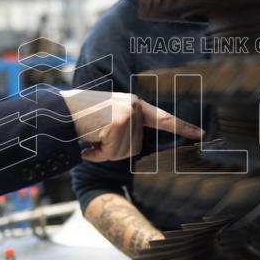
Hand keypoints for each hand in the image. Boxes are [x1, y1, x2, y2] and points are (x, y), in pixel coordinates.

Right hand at [61, 89, 202, 162]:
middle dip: (113, 151)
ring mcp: (127, 113)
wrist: (56, 111)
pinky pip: (111, 152)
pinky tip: (87, 142)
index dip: (184, 128)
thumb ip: (124, 130)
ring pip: (123, 153)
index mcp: (133, 105)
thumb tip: (132, 150)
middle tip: (95, 139)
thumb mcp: (106, 121)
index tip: (203, 135)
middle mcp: (134, 106)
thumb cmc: (79, 120)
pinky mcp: (118, 122)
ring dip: (104, 152)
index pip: (164, 119)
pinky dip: (96, 154)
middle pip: (135, 148)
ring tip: (90, 138)